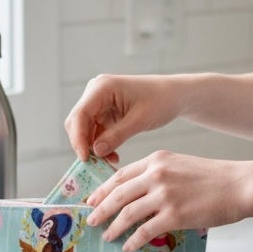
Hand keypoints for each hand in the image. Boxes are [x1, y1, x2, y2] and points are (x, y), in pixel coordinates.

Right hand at [64, 74, 183, 160]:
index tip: (85, 158)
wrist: (174, 95)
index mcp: (103, 87)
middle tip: (95, 164)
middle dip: (84, 144)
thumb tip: (95, 152)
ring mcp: (99, 101)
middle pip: (77, 122)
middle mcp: (96, 91)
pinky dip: (101, 144)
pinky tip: (112, 156)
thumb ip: (116, 136)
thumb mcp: (140, 120)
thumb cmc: (161, 101)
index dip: (78, 137)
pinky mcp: (104, 111)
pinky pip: (95, 131)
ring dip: (93, 147)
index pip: (80, 114)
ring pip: (85, 129)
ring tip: (109, 161)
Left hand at [85, 150, 250, 250]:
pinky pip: (145, 230)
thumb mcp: (181, 165)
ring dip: (115, 227)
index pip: (121, 175)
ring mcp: (164, 195)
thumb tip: (139, 193)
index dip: (103, 190)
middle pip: (118, 194)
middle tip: (91, 220)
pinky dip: (134, 239)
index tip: (93, 200)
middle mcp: (157, 175)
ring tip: (109, 235)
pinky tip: (130, 245)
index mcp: (157, 160)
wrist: (239, 185)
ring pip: (128, 213)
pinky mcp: (174, 214)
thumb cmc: (215, 177)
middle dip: (101, 209)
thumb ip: (159, 174)